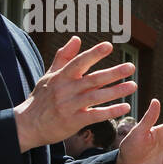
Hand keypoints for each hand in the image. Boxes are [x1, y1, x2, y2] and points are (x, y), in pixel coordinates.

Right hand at [15, 37, 136, 151]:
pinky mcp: (74, 121)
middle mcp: (66, 90)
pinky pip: (95, 115)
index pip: (79, 62)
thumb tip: (76, 38)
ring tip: (133, 85)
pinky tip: (125, 107)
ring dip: (116, 91)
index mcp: (61, 77)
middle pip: (92, 79)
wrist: (28, 125)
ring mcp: (70, 106)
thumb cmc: (41, 98)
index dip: (93, 54)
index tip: (109, 46)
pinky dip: (110, 111)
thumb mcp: (49, 76)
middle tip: (131, 66)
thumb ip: (64, 57)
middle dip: (113, 73)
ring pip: (96, 96)